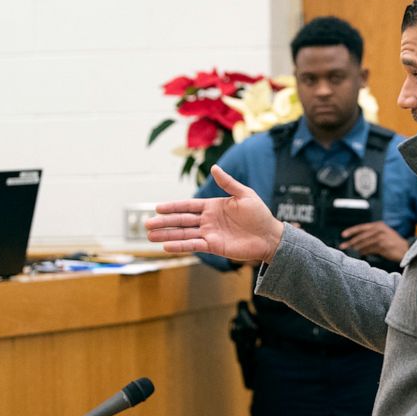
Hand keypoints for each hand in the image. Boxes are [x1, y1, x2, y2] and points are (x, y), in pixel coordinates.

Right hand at [145, 165, 284, 263]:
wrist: (270, 236)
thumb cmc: (260, 214)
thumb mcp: (245, 195)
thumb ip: (228, 183)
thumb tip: (214, 168)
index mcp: (213, 206)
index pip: (188, 206)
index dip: (173, 207)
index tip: (157, 208)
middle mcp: (208, 220)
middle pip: (181, 220)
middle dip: (164, 222)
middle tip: (146, 224)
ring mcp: (210, 234)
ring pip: (184, 234)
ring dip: (167, 235)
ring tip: (150, 236)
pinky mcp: (214, 246)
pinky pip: (194, 245)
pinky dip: (180, 246)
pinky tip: (167, 247)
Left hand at [339, 221, 409, 261]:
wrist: (405, 249)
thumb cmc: (392, 243)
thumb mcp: (382, 235)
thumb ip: (371, 236)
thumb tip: (356, 242)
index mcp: (379, 225)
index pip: (362, 227)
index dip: (352, 231)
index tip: (343, 235)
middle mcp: (380, 230)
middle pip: (362, 235)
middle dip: (351, 241)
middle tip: (343, 245)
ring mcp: (382, 237)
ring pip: (365, 242)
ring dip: (357, 247)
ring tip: (352, 250)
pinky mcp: (384, 245)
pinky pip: (370, 249)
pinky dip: (364, 251)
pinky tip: (361, 253)